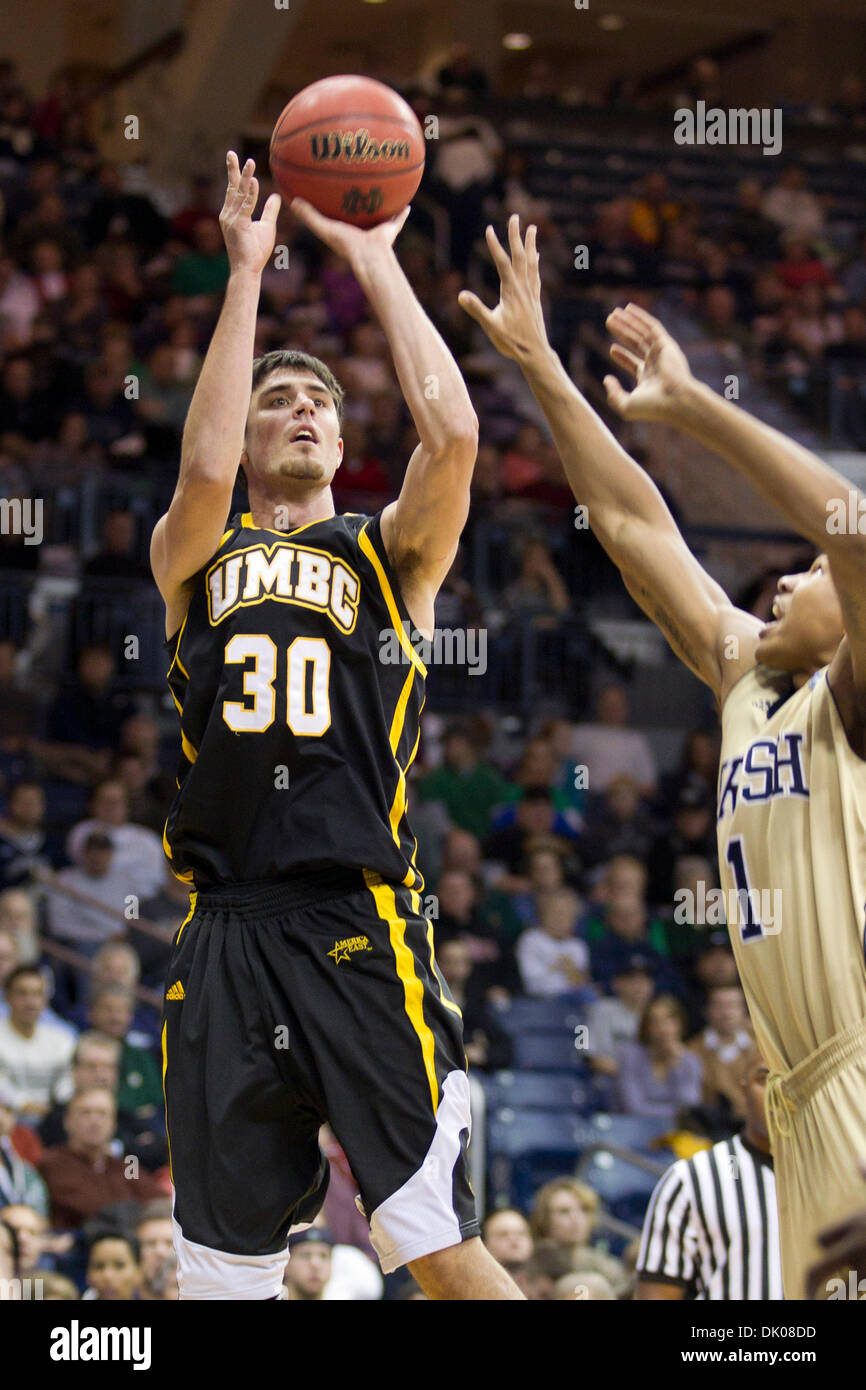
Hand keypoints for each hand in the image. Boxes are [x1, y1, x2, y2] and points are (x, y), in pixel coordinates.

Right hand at [219, 152, 280, 274]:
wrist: (248, 270)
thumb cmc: (256, 252)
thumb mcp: (266, 227)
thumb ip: (270, 211)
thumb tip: (276, 196)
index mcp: (232, 214)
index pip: (234, 190)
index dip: (236, 175)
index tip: (235, 160)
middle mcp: (228, 214)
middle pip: (231, 188)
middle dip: (232, 170)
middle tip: (230, 153)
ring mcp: (231, 220)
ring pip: (238, 194)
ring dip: (245, 178)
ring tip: (250, 162)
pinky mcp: (237, 226)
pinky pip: (245, 206)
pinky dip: (250, 194)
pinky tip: (255, 182)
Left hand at [289, 198, 410, 265]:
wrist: (369, 256)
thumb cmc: (346, 245)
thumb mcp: (325, 228)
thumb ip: (309, 216)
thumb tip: (293, 201)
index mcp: (346, 229)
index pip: (339, 214)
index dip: (335, 204)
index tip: (332, 190)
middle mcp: (362, 230)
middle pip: (360, 212)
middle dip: (360, 201)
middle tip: (359, 187)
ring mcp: (377, 230)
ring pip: (380, 214)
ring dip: (382, 204)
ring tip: (384, 189)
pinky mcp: (390, 230)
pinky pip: (397, 218)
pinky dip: (402, 212)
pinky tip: (406, 201)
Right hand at [458, 215, 548, 361]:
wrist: (535, 353)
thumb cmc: (512, 342)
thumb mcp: (491, 327)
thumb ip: (477, 309)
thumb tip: (461, 295)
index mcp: (512, 292)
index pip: (503, 263)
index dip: (496, 246)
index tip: (489, 229)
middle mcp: (523, 288)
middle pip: (520, 256)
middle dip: (516, 236)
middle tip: (515, 217)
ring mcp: (531, 293)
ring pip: (531, 262)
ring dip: (530, 244)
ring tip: (532, 228)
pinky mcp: (535, 299)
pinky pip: (535, 274)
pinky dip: (535, 262)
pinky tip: (536, 256)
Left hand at [603, 303, 693, 422]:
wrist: (675, 401)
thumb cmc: (652, 408)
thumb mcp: (626, 405)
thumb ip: (613, 394)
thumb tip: (606, 379)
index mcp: (648, 377)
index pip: (634, 363)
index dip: (622, 356)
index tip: (611, 349)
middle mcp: (656, 362)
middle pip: (636, 343)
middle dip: (622, 332)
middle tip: (609, 323)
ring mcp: (661, 352)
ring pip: (641, 332)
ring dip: (627, 322)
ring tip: (613, 314)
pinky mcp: (665, 343)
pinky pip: (651, 326)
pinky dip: (640, 317)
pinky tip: (628, 309)